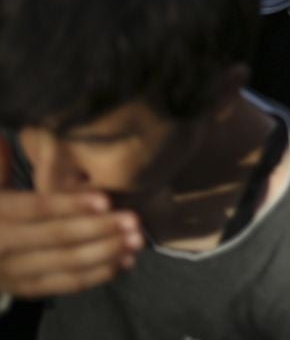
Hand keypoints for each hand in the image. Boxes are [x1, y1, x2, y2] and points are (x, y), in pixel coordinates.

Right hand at [0, 135, 143, 298]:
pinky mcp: (25, 289)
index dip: (69, 205)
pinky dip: (96, 276)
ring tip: (137, 241)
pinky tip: (124, 262)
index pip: (33, 209)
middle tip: (134, 221)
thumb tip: (3, 140)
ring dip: (105, 253)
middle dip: (98, 229)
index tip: (105, 200)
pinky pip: (64, 285)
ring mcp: (12, 273)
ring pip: (64, 265)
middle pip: (55, 238)